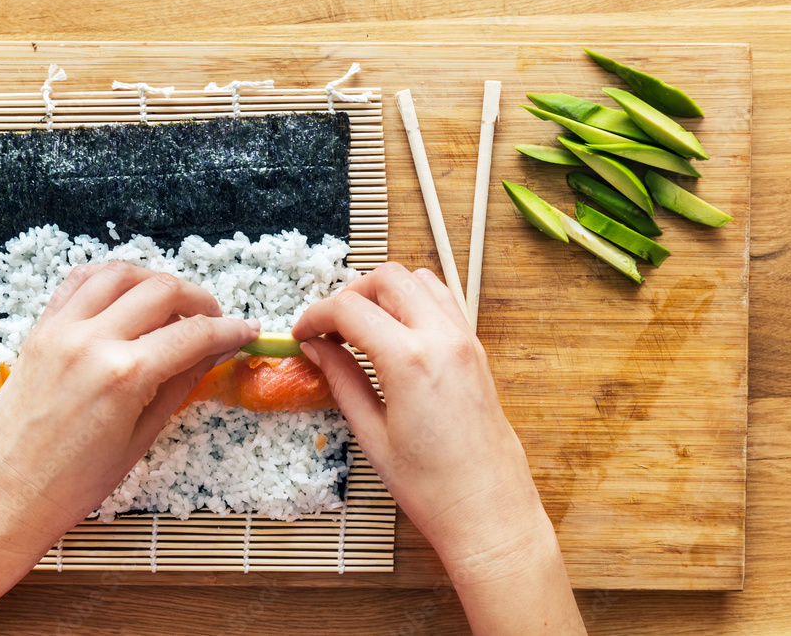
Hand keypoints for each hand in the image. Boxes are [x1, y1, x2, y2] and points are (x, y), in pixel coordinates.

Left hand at [0, 261, 259, 557]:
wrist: (5, 497)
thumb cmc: (74, 483)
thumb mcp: (141, 437)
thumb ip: (182, 383)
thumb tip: (216, 351)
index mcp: (124, 375)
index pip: (194, 334)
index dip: (229, 330)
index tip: (246, 331)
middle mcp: (92, 341)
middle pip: (162, 290)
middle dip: (199, 300)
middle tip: (214, 321)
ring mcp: (61, 330)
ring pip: (121, 274)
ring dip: (155, 281)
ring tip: (171, 306)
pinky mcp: (40, 330)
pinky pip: (78, 282)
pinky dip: (109, 278)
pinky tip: (126, 296)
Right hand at [293, 262, 582, 633]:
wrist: (488, 511)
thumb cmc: (431, 486)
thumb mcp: (371, 434)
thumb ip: (341, 379)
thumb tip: (316, 349)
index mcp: (409, 359)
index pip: (349, 309)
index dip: (316, 315)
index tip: (302, 333)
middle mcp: (442, 338)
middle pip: (386, 278)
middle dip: (349, 294)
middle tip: (329, 328)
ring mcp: (465, 340)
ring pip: (419, 279)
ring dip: (384, 292)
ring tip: (361, 328)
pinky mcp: (477, 350)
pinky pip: (443, 301)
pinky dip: (414, 301)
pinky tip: (395, 333)